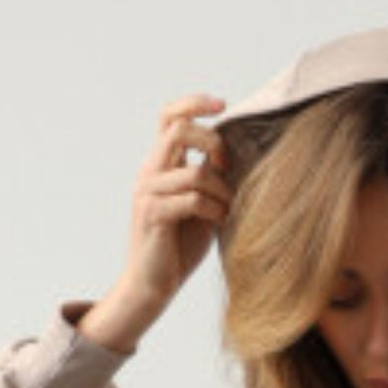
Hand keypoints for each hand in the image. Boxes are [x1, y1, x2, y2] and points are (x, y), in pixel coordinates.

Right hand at [120, 92, 234, 313]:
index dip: (195, 103)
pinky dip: (215, 210)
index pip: (170, 115)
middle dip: (213, 141)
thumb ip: (211, 177)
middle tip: (227, 167)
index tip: (224, 104)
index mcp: (160, 163)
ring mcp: (148, 190)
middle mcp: (150, 170)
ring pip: (194, 171)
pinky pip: (193, 199)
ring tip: (228, 209)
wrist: (152, 285)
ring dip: (222, 190)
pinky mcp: (152, 214)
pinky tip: (220, 221)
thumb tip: (239, 154)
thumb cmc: (179, 247)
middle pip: (178, 128)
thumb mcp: (202, 204)